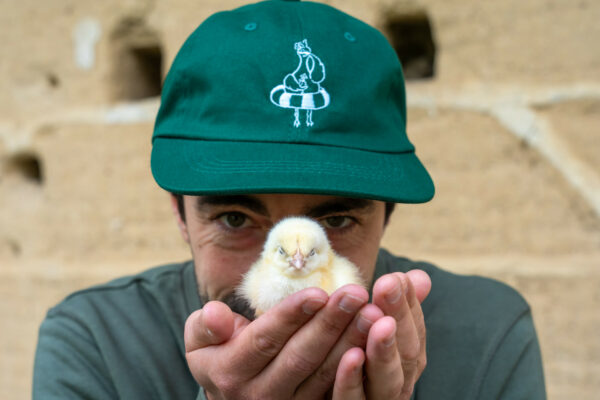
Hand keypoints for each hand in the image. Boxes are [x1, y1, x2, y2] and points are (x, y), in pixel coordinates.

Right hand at [185, 284, 383, 399]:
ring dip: (350, 341)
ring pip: (323, 374)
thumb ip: (205, 326)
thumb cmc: (221, 356)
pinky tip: (373, 339)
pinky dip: (356, 363)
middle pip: (300, 357)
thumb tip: (215, 313)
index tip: (319, 292)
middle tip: (356, 293)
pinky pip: (336, 387)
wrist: (234, 398)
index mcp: (231, 371)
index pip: (265, 339)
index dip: (292, 316)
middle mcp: (259, 395)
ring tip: (372, 311)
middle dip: (330, 323)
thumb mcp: (201, 341)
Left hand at [332, 270, 431, 398]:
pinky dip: (352, 381)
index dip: (408, 304)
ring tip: (380, 321)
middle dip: (398, 317)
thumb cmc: (353, 364)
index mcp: (403, 362)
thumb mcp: (368, 329)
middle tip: (388, 285)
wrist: (316, 396)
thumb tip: (420, 277)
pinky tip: (351, 355)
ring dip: (384, 350)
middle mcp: (397, 385)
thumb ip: (394, 308)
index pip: (414, 332)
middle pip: (406, 355)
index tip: (397, 276)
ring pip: (387, 381)